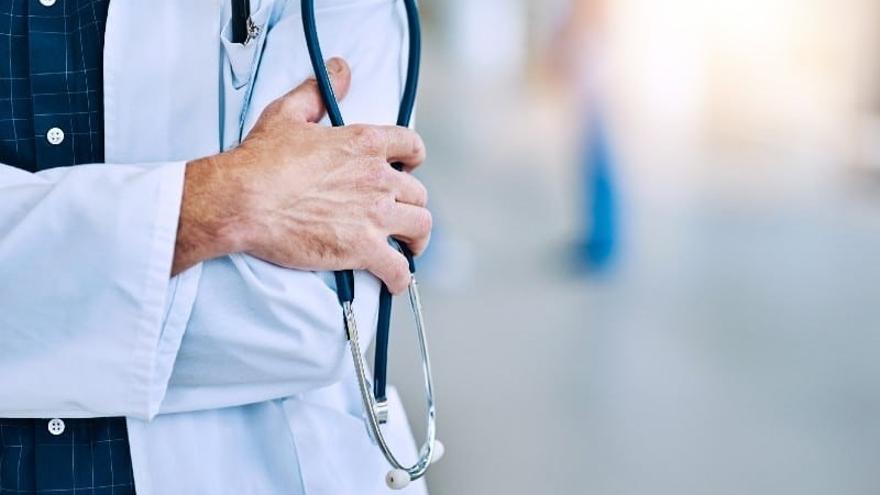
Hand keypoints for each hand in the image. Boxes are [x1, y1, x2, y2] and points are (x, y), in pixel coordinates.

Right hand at [174, 58, 430, 293]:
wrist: (243, 200)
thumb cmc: (260, 160)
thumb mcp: (289, 113)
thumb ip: (319, 92)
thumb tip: (341, 69)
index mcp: (364, 143)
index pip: (411, 147)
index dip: (414, 159)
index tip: (409, 168)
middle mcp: (378, 178)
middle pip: (418, 193)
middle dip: (412, 204)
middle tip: (401, 215)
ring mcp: (374, 215)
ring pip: (420, 227)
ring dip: (417, 239)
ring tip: (409, 248)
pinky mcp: (363, 248)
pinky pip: (398, 268)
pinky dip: (400, 278)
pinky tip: (395, 282)